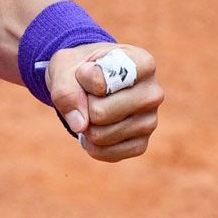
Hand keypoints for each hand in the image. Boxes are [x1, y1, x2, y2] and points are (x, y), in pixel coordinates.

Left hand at [46, 42, 162, 162]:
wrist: (86, 82)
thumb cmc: (80, 70)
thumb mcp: (64, 66)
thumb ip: (66, 90)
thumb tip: (80, 125)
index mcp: (142, 63)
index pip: (100, 82)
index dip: (82, 77)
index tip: (88, 68)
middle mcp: (153, 93)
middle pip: (100, 113)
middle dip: (83, 105)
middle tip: (89, 93)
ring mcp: (150, 121)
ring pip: (101, 135)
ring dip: (85, 125)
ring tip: (93, 108)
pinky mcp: (142, 144)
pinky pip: (107, 153)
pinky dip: (91, 144)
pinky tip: (95, 127)